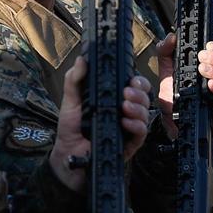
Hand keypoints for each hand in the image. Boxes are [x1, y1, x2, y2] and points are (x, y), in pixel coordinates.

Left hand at [49, 57, 150, 192]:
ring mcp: (129, 126)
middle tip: (127, 92)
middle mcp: (125, 110)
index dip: (137, 81)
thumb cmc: (72, 126)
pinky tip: (124, 122)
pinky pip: (141, 133)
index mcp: (114, 97)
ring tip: (124, 106)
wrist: (67, 153)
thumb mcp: (71, 99)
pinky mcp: (130, 143)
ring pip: (144, 113)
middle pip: (144, 97)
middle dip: (139, 92)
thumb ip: (74, 79)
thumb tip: (81, 60)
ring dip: (138, 108)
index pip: (134, 85)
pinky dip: (135, 125)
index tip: (131, 79)